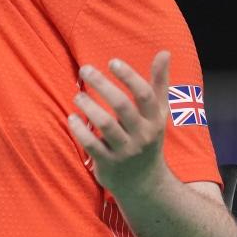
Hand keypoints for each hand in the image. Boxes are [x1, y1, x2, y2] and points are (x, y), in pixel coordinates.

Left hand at [67, 50, 172, 196]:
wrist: (145, 184)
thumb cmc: (148, 138)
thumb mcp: (158, 113)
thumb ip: (159, 83)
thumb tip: (164, 52)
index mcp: (154, 119)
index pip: (145, 94)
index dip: (129, 76)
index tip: (112, 61)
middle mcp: (142, 134)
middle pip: (122, 106)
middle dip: (102, 84)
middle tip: (84, 69)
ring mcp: (125, 150)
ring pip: (106, 125)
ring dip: (88, 106)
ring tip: (77, 95)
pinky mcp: (108, 163)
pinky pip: (92, 145)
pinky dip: (80, 130)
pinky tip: (72, 118)